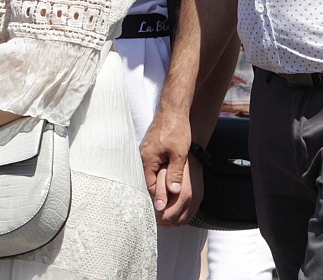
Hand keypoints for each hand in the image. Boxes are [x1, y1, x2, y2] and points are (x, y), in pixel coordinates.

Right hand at [139, 109, 201, 225]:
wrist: (173, 110)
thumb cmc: (175, 130)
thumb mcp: (179, 154)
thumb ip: (175, 174)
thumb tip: (173, 192)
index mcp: (148, 160)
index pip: (150, 186)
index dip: (157, 199)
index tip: (162, 212)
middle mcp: (143, 157)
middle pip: (147, 181)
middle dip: (155, 194)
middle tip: (163, 209)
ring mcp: (146, 152)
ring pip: (150, 174)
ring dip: (157, 185)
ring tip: (164, 198)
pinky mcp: (150, 148)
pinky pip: (151, 166)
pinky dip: (157, 175)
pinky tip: (164, 180)